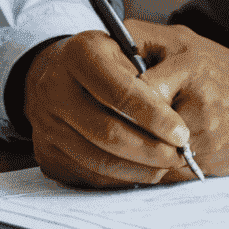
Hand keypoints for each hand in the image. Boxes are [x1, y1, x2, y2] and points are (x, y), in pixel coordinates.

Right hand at [23, 29, 195, 188]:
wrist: (57, 72)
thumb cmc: (104, 60)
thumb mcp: (127, 50)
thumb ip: (150, 79)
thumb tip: (176, 127)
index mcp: (78, 54)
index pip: (119, 92)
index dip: (154, 117)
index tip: (181, 134)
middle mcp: (54, 88)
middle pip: (107, 132)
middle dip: (151, 150)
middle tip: (180, 155)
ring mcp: (47, 123)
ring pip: (100, 161)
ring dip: (141, 169)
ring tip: (167, 164)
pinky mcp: (49, 152)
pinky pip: (91, 175)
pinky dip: (123, 177)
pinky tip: (144, 170)